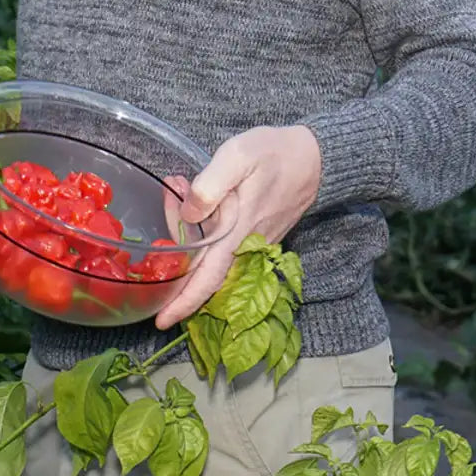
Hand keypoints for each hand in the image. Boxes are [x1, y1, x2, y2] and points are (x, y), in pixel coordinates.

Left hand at [154, 125, 321, 328]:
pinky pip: (222, 243)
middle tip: (164, 204)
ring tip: (175, 190)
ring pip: (210, 253)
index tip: (161, 321)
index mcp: (238, 232)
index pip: (208, 279)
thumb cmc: (274, 154)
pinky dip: (202, 228)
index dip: (184, 302)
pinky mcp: (254, 234)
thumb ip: (209, 186)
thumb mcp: (237, 156)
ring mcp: (251, 242)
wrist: (315, 158)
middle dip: (176, 252)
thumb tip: (188, 213)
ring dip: (187, 234)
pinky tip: (192, 197)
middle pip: (203, 268)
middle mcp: (245, 245)